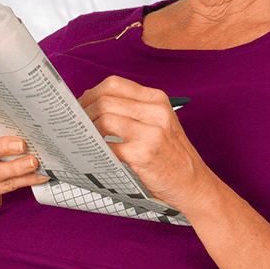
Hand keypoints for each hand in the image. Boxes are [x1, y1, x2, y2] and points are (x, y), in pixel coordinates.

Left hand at [76, 76, 205, 210]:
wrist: (194, 183)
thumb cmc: (171, 154)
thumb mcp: (159, 122)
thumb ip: (132, 110)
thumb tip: (91, 104)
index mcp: (157, 99)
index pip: (114, 84)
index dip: (91, 93)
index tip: (80, 105)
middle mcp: (156, 112)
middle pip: (105, 100)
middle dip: (84, 111)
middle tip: (75, 123)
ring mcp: (151, 133)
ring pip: (104, 119)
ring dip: (87, 129)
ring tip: (83, 137)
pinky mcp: (144, 155)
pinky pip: (108, 146)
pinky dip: (96, 148)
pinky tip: (93, 152)